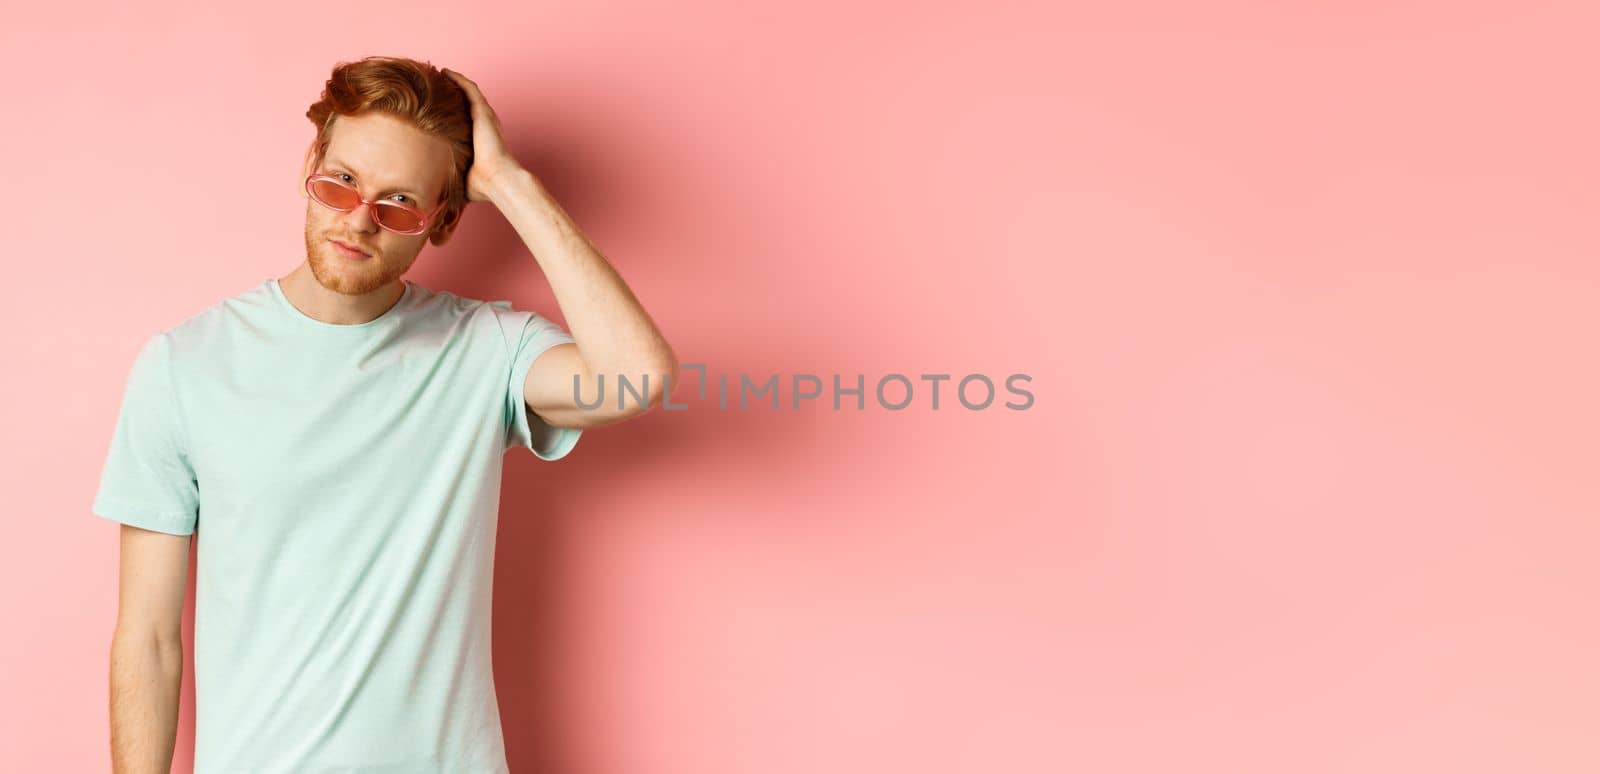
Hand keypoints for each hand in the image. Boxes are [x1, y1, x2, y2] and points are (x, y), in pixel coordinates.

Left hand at [442, 67, 524, 202]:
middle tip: (433, 84)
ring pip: (467, 91)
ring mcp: (484, 116)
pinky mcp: (482, 111)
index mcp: (480, 138)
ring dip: (453, 82)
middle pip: (465, 101)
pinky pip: (468, 88)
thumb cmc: (481, 185)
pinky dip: (457, 79)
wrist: (496, 180)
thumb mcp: (458, 176)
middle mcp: (484, 124)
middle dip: (451, 91)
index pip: (464, 118)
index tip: (436, 105)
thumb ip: (447, 176)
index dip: (451, 109)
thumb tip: (431, 192)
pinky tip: (444, 72)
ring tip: (437, 74)